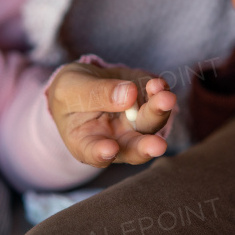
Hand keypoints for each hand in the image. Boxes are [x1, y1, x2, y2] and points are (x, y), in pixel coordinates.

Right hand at [46, 61, 176, 167]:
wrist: (82, 81)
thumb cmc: (70, 92)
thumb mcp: (70, 89)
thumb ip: (94, 94)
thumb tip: (129, 94)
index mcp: (86, 142)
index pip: (93, 154)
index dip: (102, 154)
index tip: (109, 149)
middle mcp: (116, 139)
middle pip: (133, 147)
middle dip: (146, 147)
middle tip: (158, 146)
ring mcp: (135, 123)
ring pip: (151, 124)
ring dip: (159, 112)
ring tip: (165, 98)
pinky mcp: (147, 104)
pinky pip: (158, 101)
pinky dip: (161, 93)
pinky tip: (156, 84)